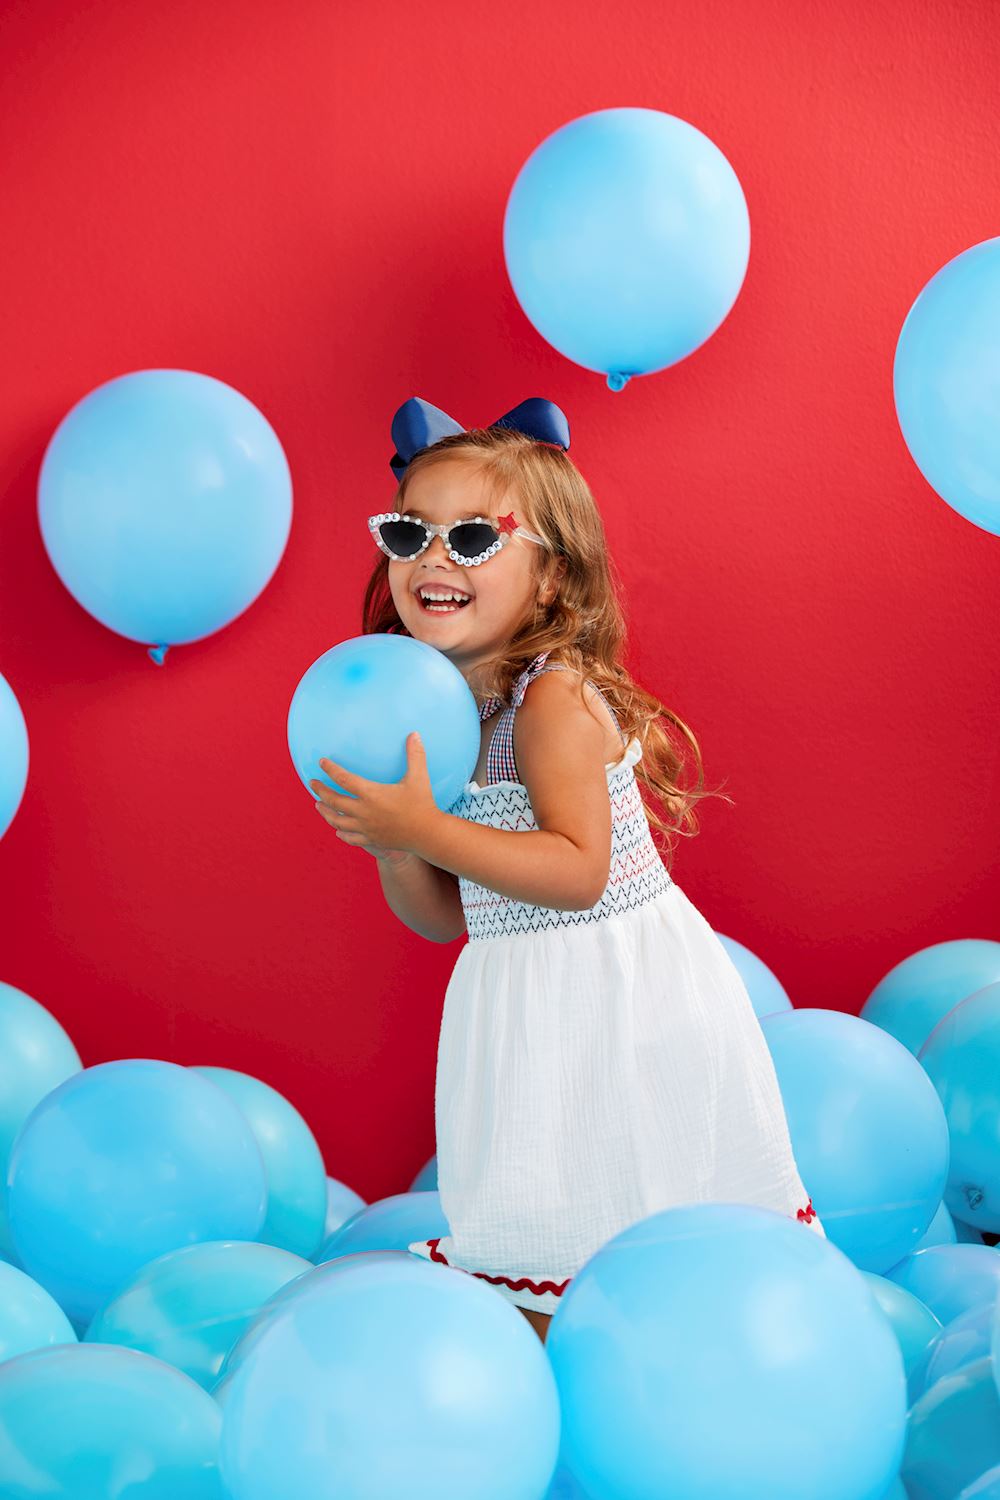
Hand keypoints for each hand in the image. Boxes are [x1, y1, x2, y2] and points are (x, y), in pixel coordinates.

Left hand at [308, 733, 440, 858]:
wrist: (429, 835)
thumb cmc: (423, 804)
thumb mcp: (419, 777)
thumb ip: (415, 754)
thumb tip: (414, 734)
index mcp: (372, 795)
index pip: (344, 779)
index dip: (331, 770)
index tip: (322, 762)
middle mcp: (364, 812)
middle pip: (334, 801)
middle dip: (320, 791)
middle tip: (313, 783)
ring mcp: (366, 828)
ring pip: (337, 821)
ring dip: (325, 812)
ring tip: (318, 805)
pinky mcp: (372, 840)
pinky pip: (350, 837)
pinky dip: (341, 832)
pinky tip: (337, 830)